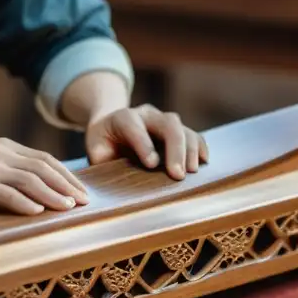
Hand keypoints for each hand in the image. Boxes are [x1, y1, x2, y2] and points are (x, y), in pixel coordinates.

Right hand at [0, 138, 89, 215]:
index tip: (83, 191)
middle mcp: (1, 155)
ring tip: (68, 207)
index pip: (46, 160)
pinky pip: (6, 194)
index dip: (67, 175)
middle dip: (67, 185)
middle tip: (84, 202)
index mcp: (7, 148)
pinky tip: (38, 212)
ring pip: (29, 180)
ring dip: (52, 194)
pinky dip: (24, 202)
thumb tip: (46, 187)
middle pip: (43, 168)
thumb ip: (14, 169)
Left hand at [86, 104, 207, 180]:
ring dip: (190, 150)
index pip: (134, 126)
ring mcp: (163, 120)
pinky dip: (200, 147)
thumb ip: (101, 161)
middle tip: (178, 175)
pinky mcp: (176, 130)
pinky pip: (193, 134)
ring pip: (182, 128)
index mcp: (122, 118)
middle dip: (175, 149)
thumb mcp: (94, 150)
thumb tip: (113, 183)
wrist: (110, 126)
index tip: (151, 165)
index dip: (143, 144)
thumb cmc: (102, 144)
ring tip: (191, 172)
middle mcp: (146, 115)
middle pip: (167, 124)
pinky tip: (203, 162)